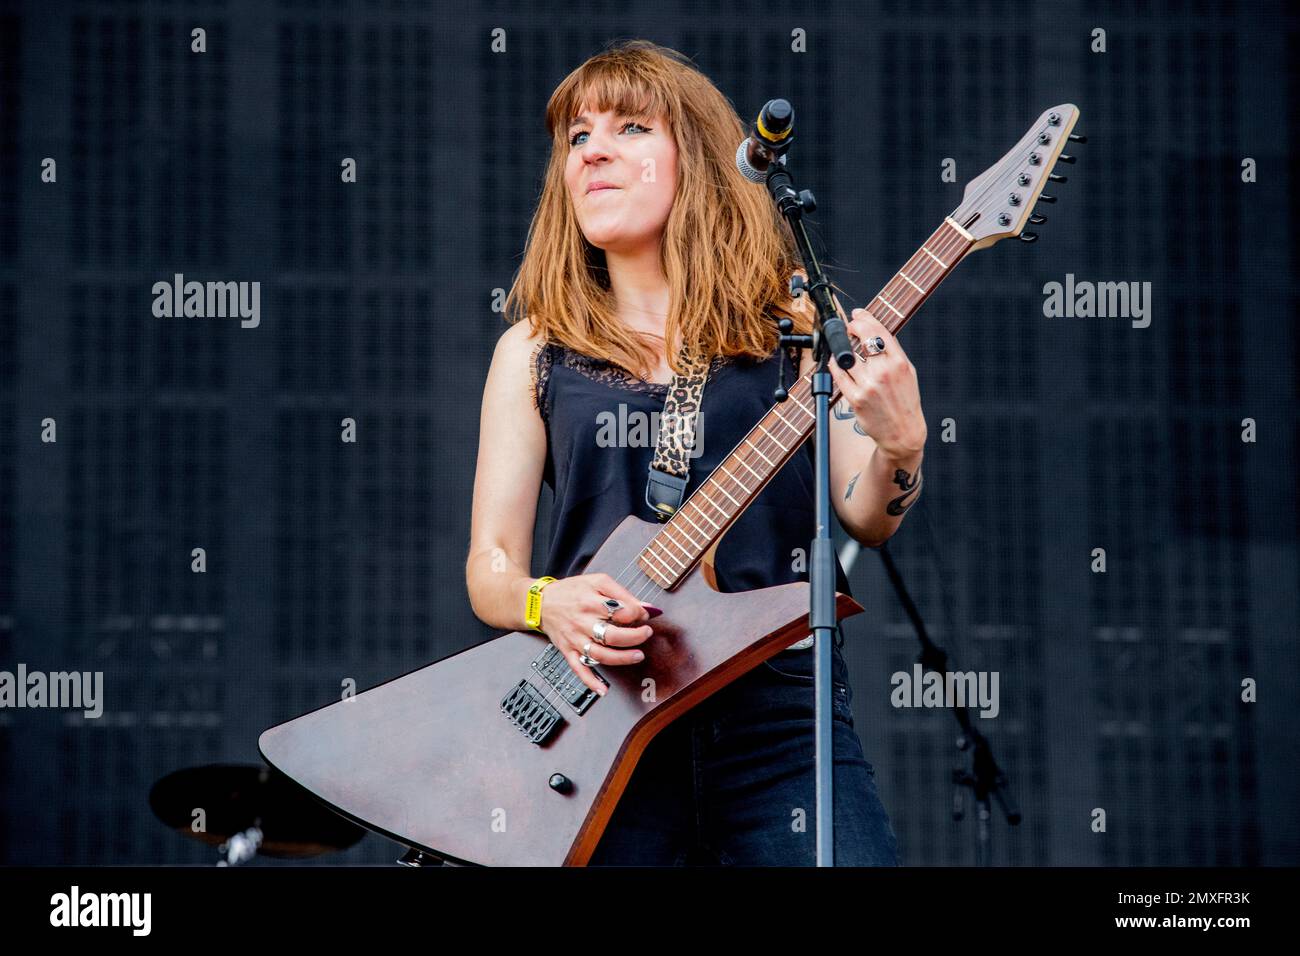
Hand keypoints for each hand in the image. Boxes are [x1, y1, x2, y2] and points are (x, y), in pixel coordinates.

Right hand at [536, 573, 655, 696]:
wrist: (540, 602)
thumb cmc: (570, 591)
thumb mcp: (597, 581)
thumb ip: (622, 593)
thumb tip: (646, 607)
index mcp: (591, 601)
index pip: (621, 611)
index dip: (638, 613)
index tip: (644, 614)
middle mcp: (582, 622)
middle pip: (612, 635)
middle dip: (634, 637)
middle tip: (646, 633)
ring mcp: (575, 639)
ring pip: (600, 654)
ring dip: (621, 658)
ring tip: (638, 656)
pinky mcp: (568, 651)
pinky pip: (579, 669)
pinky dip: (591, 681)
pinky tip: (603, 689)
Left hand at [828, 308, 926, 459]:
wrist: (903, 433)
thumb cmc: (905, 402)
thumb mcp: (908, 372)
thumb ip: (893, 352)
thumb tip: (876, 331)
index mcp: (899, 363)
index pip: (879, 332)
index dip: (865, 318)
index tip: (858, 314)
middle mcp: (884, 373)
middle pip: (862, 339)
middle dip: (852, 327)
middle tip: (849, 327)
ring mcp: (868, 386)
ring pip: (847, 356)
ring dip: (842, 348)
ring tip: (843, 348)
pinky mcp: (855, 399)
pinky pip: (839, 376)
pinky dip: (835, 366)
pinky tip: (837, 363)